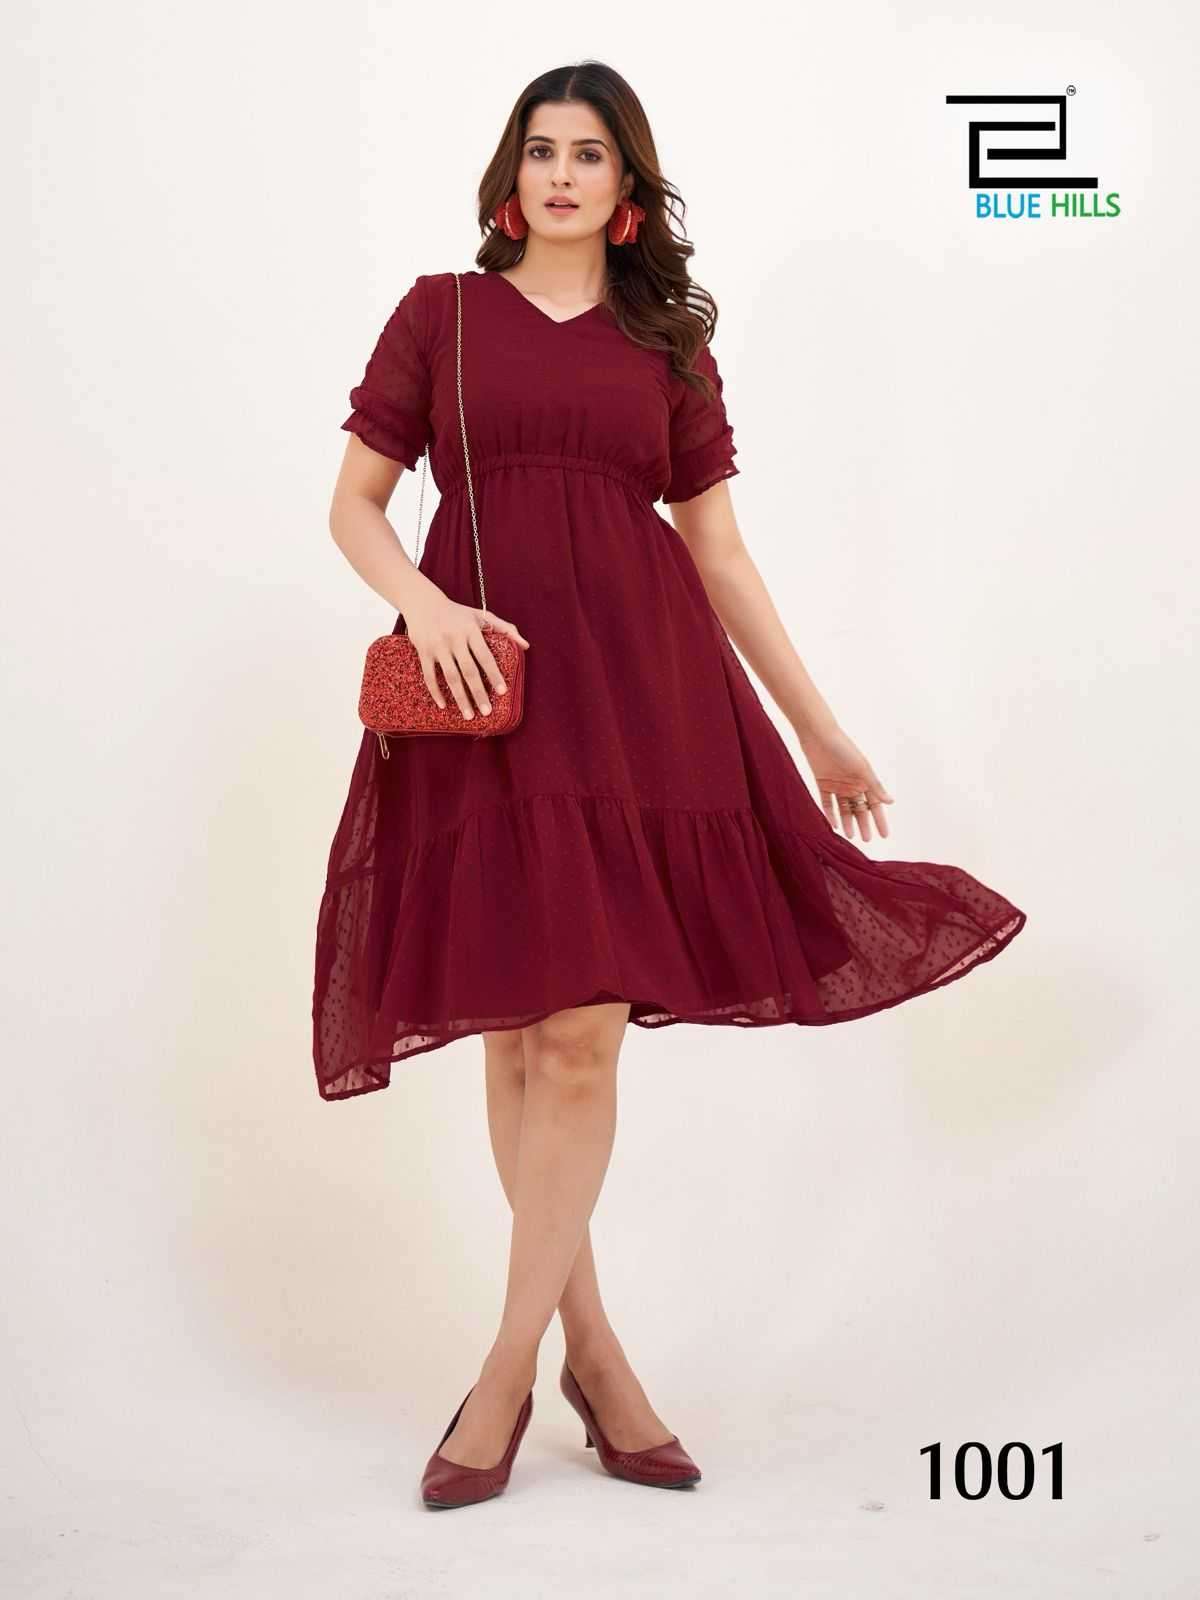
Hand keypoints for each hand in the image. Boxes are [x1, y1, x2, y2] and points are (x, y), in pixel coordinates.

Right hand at [401, 590, 529, 719]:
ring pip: (450, 677)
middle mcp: (454, 638)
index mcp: (471, 630)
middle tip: (487, 712)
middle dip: (479, 693)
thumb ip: (505, 629)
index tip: (502, 692)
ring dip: (460, 698)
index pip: (485, 656)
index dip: (494, 675)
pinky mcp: (423, 652)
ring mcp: (437, 646)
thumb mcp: (481, 615)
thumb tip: (526, 646)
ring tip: (469, 715)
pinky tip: (444, 706)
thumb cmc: (457, 613)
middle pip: (469, 671)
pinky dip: (436, 692)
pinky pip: (429, 676)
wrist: (423, 603)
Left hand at [794, 721, 894, 841]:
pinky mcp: (822, 783)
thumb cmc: (844, 748)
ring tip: (850, 837)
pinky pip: (827, 803)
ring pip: (844, 808)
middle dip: (864, 824)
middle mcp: (852, 784)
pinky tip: (834, 826)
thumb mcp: (862, 768)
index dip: (880, 820)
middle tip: (867, 840)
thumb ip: (875, 785)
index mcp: (864, 779)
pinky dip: (830, 814)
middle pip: (860, 808)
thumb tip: (891, 802)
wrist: (818, 735)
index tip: (884, 835)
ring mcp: (837, 784)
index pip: (875, 804)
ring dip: (847, 822)